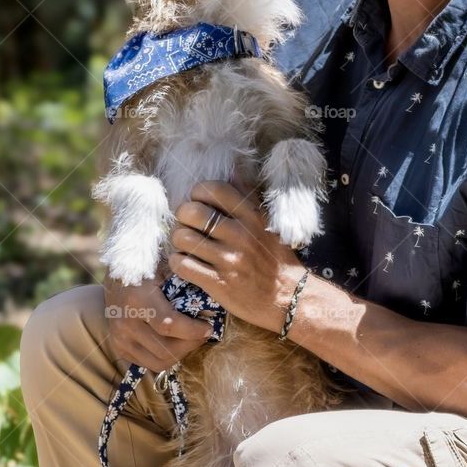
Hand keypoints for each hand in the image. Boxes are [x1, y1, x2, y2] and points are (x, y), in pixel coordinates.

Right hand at [103, 275, 213, 370]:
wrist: (116, 273)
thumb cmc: (148, 267)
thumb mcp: (167, 269)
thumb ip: (186, 288)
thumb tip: (211, 308)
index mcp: (137, 299)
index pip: (169, 325)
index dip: (193, 331)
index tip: (209, 327)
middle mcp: (125, 322)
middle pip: (165, 350)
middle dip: (190, 345)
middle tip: (203, 334)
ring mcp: (119, 338)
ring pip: (158, 362)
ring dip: (180, 354)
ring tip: (191, 340)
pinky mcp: (119, 347)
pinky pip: (148, 364)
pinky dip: (166, 357)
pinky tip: (176, 343)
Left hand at [167, 179, 306, 332]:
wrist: (288, 298)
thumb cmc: (275, 259)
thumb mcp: (267, 222)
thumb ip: (247, 195)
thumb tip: (232, 168)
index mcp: (251, 216)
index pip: (212, 189)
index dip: (197, 194)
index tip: (200, 205)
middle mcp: (239, 235)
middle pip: (190, 212)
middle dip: (183, 218)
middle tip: (188, 227)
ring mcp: (228, 260)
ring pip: (182, 238)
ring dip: (179, 242)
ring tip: (187, 247)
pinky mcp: (218, 283)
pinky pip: (182, 265)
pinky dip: (178, 263)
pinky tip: (187, 264)